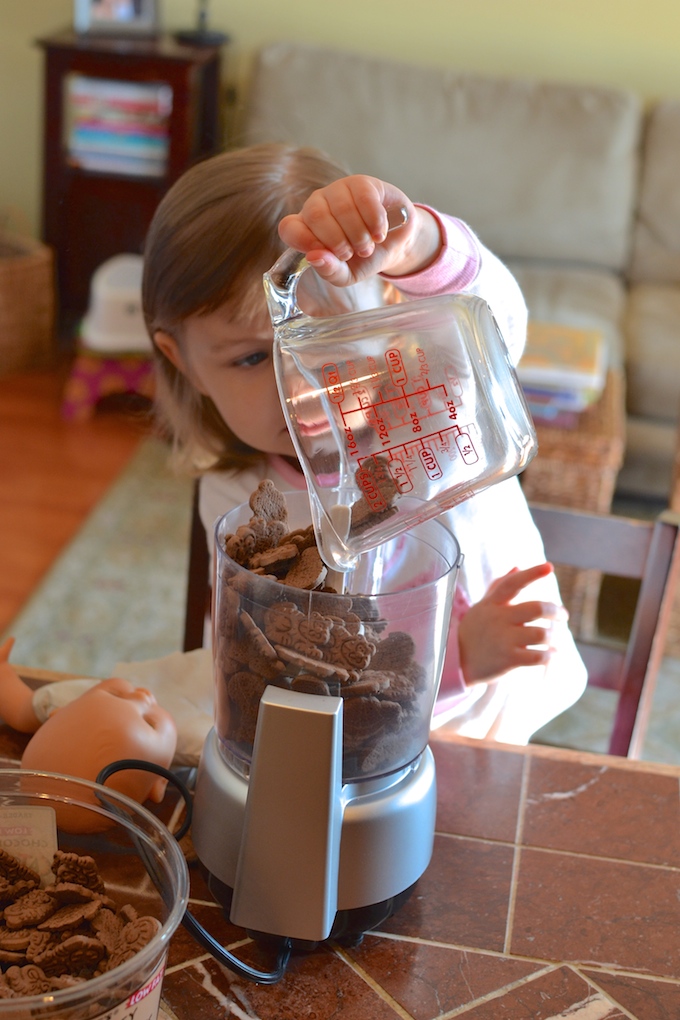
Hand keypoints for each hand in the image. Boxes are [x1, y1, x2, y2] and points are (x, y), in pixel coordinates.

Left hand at [277, 175, 441, 285]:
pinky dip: (375, 222)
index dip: (304, 240)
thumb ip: (329, 270)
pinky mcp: (363, 183)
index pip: (289, 227)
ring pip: (342, 208)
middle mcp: (318, 205)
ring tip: (368, 246)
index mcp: (307, 228)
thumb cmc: (364, 258)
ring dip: (359, 235)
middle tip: (353, 253)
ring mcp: (339, 190)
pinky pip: (364, 199)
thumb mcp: (346, 274)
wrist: (394, 245)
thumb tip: (314, 257)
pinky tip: (379, 233)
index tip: (322, 254)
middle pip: (315, 216)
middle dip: (338, 241)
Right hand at [458, 563, 568, 684]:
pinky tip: (551, 653)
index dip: (532, 574)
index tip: (549, 567)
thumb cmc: (474, 631)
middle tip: (563, 615)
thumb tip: (517, 567)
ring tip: (553, 640)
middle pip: (536, 609)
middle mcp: (499, 619)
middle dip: (555, 611)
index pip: (513, 583)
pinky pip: (538, 656)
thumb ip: (500, 586)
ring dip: (553, 637)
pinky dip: (550, 655)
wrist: (457, 661)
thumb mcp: (482, 606)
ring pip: (542, 634)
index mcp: (493, 604)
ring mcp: (504, 640)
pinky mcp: (508, 659)